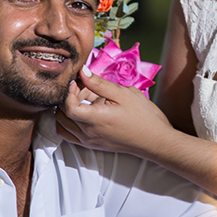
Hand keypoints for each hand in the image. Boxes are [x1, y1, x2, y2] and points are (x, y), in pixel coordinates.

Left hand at [57, 68, 173, 156]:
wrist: (154, 140)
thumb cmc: (143, 116)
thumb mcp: (123, 94)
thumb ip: (99, 84)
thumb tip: (82, 72)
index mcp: (97, 119)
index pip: (68, 107)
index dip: (68, 92)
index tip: (76, 81)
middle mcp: (89, 133)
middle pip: (62, 115)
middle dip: (67, 97)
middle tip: (80, 86)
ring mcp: (89, 141)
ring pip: (62, 125)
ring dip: (65, 110)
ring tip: (81, 98)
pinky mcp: (92, 145)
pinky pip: (68, 135)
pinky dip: (66, 123)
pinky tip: (80, 112)